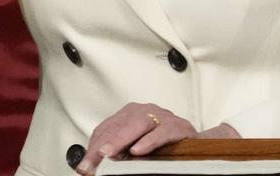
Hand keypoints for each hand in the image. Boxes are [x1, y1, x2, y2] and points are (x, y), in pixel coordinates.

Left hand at [78, 103, 197, 173]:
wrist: (195, 144)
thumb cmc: (162, 146)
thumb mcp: (133, 149)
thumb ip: (115, 155)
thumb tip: (90, 167)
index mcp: (129, 115)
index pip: (106, 129)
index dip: (93, 147)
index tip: (84, 166)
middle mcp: (144, 111)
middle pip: (119, 125)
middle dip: (103, 144)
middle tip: (91, 161)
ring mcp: (161, 116)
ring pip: (138, 124)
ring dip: (121, 139)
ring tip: (107, 153)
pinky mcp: (177, 126)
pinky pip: (161, 132)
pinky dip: (148, 141)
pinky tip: (137, 151)